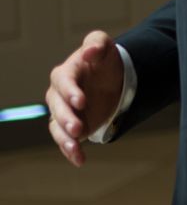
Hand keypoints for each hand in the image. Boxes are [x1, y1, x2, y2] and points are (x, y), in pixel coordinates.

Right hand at [46, 31, 124, 167]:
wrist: (110, 78)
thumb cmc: (104, 60)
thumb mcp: (104, 46)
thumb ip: (96, 44)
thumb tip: (90, 51)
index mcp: (65, 73)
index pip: (63, 82)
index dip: (70, 92)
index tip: (80, 101)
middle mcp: (59, 94)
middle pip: (57, 107)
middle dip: (66, 119)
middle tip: (78, 129)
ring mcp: (64, 112)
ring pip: (58, 127)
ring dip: (65, 138)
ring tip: (76, 148)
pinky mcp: (71, 126)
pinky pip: (66, 140)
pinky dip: (71, 150)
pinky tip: (79, 160)